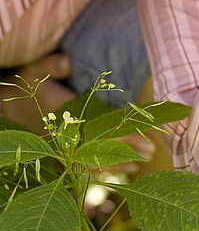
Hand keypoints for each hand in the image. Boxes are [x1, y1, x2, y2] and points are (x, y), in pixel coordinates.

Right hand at [0, 54, 155, 171]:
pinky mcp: (70, 150)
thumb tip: (67, 62)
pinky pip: (91, 163)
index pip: (96, 126)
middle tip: (152, 150)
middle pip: (100, 144)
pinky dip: (111, 166)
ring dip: (122, 159)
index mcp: (63, 114)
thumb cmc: (31, 84)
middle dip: (126, 147)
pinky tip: (132, 168)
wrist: (12, 108)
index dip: (120, 132)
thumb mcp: (36, 70)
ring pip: (97, 157)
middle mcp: (66, 134)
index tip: (142, 135)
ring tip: (147, 158)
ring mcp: (68, 145)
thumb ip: (52, 66)